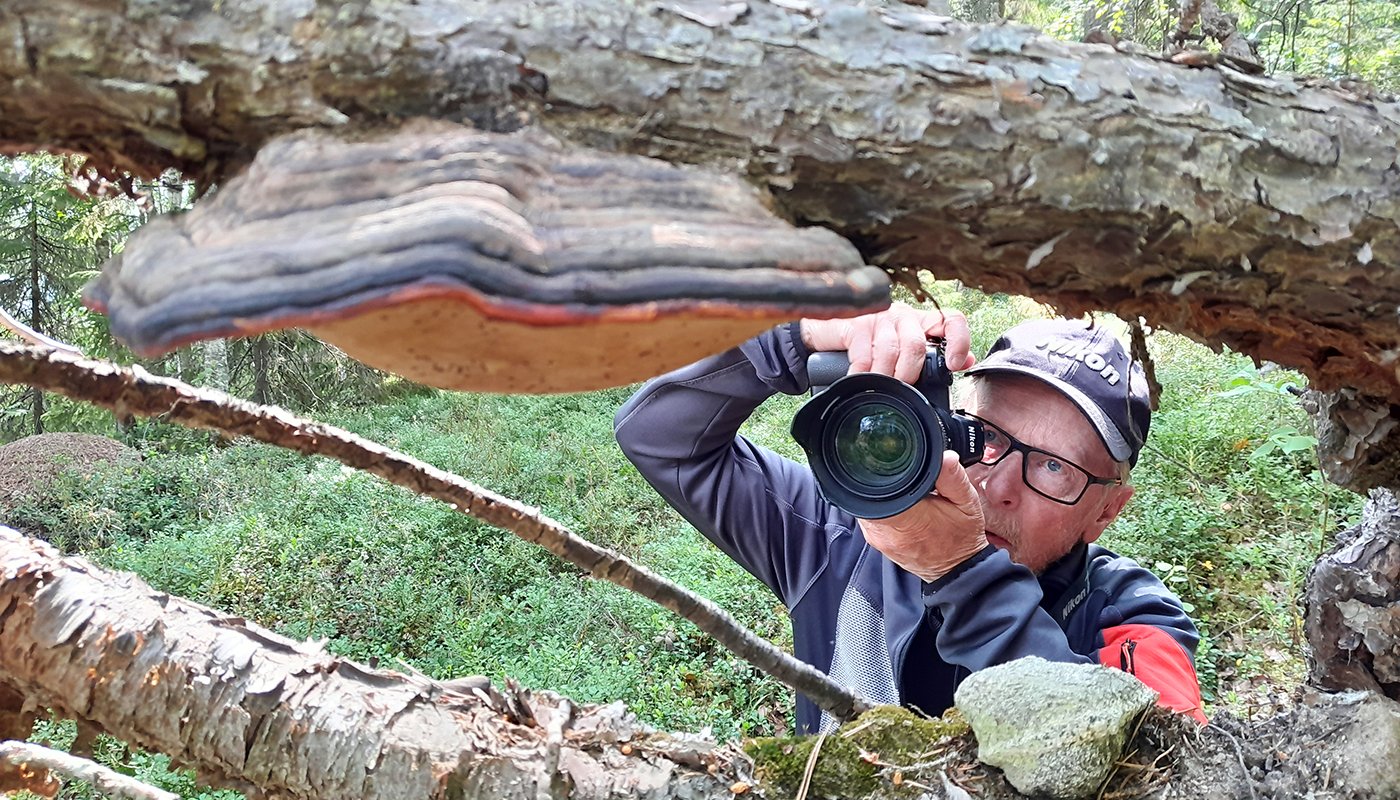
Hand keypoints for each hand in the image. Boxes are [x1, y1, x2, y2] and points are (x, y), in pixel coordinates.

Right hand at [800, 303, 974, 383]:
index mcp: (921, 321)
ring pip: (891, 350)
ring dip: (886, 377)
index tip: (953, 364)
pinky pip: (864, 355)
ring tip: (881, 389)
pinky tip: (861, 382)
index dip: (958, 341)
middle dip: (910, 373)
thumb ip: (933, 355)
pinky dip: (863, 374)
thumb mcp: (903, 348)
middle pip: (917, 344)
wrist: (827, 334)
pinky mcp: (856, 324)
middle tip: (902, 388)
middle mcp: (903, 315)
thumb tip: (967, 361)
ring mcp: (879, 318)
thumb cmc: (870, 344)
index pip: (951, 320)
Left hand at [858, 451, 987, 581]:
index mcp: (908, 520)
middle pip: (868, 494)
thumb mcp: (967, 504)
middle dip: (881, 480)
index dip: (882, 472)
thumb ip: (954, 478)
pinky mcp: (876, 541)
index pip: (878, 489)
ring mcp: (878, 538)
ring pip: (865, 504)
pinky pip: (869, 516)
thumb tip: (945, 456)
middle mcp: (886, 532)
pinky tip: (898, 505)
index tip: (894, 465)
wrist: (957, 570)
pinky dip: (880, 506)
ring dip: (880, 494)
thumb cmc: (962, 539)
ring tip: (902, 493)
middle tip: (902, 476)